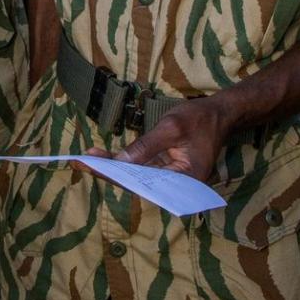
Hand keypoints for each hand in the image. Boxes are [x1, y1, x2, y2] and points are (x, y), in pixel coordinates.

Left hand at [83, 96, 233, 180]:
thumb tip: (120, 163)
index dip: (117, 177)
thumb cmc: (199, 118)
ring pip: (136, 177)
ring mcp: (171, 179)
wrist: (219, 113)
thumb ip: (146, 147)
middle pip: (138, 184)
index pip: (145, 184)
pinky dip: (122, 162)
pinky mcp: (165, 169)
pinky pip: (141, 168)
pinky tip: (100, 156)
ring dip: (111, 168)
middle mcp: (178, 186)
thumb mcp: (171, 127)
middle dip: (108, 173)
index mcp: (186, 181)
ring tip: (83, 160)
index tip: (93, 168)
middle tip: (79, 163)